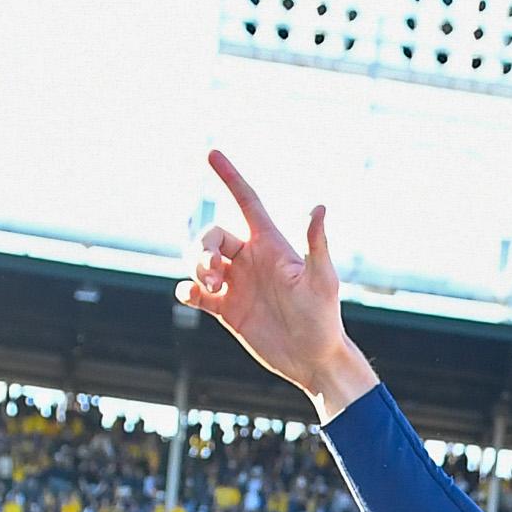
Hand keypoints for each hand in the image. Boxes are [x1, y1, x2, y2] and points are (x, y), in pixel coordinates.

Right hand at [183, 151, 379, 418]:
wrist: (314, 358)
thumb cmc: (324, 317)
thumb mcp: (322, 279)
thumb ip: (316, 243)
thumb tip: (319, 206)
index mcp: (271, 245)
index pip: (246, 201)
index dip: (230, 176)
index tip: (211, 153)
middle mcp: (251, 259)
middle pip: (213, 236)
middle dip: (203, 248)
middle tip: (213, 274)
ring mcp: (237, 284)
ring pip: (200, 261)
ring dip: (195, 268)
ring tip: (208, 287)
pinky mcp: (227, 309)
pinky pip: (196, 293)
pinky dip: (187, 291)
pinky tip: (189, 295)